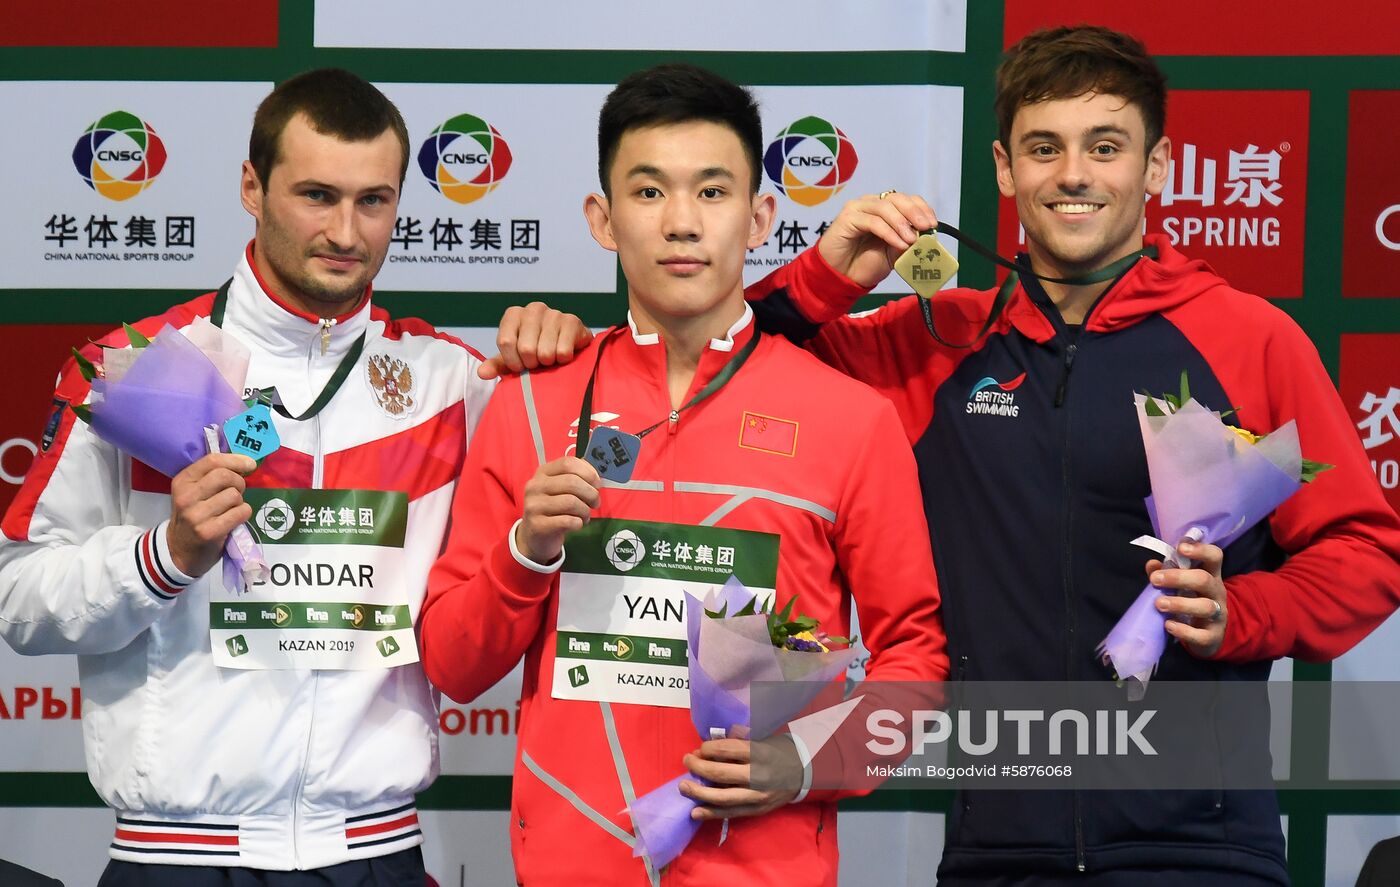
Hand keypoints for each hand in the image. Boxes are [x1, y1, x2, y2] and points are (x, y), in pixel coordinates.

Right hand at [166, 453, 256, 577]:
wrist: (180, 550)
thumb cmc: (194, 515)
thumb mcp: (194, 492)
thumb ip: (212, 476)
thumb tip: (246, 463)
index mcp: (182, 481)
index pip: (212, 460)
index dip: (235, 460)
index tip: (250, 464)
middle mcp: (186, 496)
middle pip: (225, 476)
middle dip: (239, 482)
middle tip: (237, 492)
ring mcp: (196, 515)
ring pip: (234, 495)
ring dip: (240, 501)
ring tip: (230, 509)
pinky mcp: (209, 532)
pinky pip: (240, 513)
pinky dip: (243, 514)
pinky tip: (234, 519)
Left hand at [479, 301, 593, 378]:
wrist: (566, 347)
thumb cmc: (535, 352)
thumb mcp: (513, 359)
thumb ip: (496, 365)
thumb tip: (482, 373)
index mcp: (514, 314)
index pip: (506, 342)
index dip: (514, 361)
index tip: (521, 366)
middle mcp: (533, 308)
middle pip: (526, 349)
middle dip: (532, 363)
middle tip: (538, 362)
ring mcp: (554, 313)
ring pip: (545, 352)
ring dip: (548, 363)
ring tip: (551, 358)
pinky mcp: (572, 321)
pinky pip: (563, 352)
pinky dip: (563, 361)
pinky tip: (563, 355)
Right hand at [516, 456, 600, 562]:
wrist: (535, 535)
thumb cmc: (554, 509)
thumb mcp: (560, 489)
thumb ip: (577, 478)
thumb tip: (595, 477)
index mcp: (543, 473)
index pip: (568, 463)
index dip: (588, 473)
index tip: (596, 485)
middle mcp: (535, 486)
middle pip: (572, 482)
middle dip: (591, 494)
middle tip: (595, 503)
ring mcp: (534, 506)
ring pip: (571, 502)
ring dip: (585, 511)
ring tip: (584, 516)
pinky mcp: (537, 525)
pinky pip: (568, 521)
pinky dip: (578, 523)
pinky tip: (576, 524)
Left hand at [680, 737, 799, 820]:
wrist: (805, 772)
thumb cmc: (778, 750)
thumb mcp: (762, 738)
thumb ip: (737, 741)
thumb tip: (707, 747)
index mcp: (759, 753)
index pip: (726, 750)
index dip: (707, 749)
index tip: (699, 749)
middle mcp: (758, 775)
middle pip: (720, 774)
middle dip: (698, 768)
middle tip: (686, 762)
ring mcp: (757, 796)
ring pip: (722, 798)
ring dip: (699, 793)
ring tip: (683, 787)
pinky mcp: (757, 810)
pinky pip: (731, 813)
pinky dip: (711, 813)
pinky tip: (695, 812)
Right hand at [816, 192, 937, 287]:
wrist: (840, 276)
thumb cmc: (865, 263)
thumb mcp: (894, 252)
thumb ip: (908, 241)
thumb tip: (927, 234)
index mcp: (884, 209)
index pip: (906, 199)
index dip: (921, 208)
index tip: (932, 224)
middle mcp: (871, 204)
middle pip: (896, 198)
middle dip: (914, 212)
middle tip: (926, 227)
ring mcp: (858, 208)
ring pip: (885, 207)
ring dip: (902, 223)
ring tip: (911, 240)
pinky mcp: (847, 218)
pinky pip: (872, 221)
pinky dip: (889, 232)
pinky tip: (898, 243)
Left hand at [1149, 539, 1227, 656]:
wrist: (1210, 633)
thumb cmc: (1192, 600)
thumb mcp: (1182, 584)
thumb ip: (1166, 572)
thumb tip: (1152, 565)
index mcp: (1210, 575)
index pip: (1214, 556)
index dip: (1200, 549)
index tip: (1180, 547)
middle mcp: (1216, 593)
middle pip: (1204, 580)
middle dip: (1179, 578)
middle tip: (1155, 580)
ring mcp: (1218, 615)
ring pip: (1205, 607)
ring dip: (1180, 604)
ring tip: (1159, 604)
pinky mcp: (1212, 636)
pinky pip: (1201, 635)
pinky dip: (1184, 630)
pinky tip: (1168, 625)